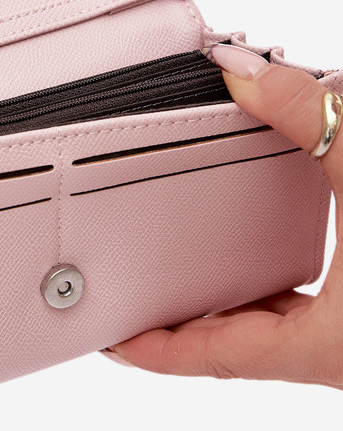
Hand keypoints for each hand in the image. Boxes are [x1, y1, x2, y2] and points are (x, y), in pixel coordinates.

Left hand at [103, 45, 342, 389]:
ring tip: (212, 259)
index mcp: (330, 347)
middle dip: (198, 314)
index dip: (152, 348)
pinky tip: (297, 242)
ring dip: (255, 294)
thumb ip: (295, 111)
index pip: (213, 358)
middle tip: (151, 284)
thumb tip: (237, 72)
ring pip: (293, 327)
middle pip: (246, 343)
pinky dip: (302, 279)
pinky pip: (330, 305)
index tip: (109, 335)